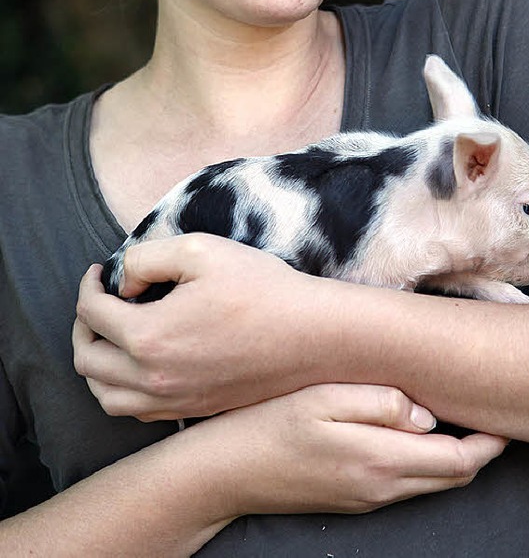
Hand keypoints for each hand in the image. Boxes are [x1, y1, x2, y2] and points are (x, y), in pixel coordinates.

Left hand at [73, 233, 321, 418]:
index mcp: (149, 337)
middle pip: (87, 360)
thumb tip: (124, 283)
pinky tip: (139, 363)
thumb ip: (146, 258)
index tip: (99, 271)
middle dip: (84, 325)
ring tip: (110, 335)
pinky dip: (121, 388)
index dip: (89, 286)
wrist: (312, 336)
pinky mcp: (193, 410)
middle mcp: (154, 378)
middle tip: (99, 300)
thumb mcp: (200, 249)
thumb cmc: (261, 288)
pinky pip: (135, 411)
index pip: (92, 313)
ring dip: (96, 363)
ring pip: (105, 396)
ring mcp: (174, 401)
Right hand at [193, 383, 508, 515]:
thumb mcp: (325, 398)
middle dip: (480, 451)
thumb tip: (425, 415)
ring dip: (453, 457)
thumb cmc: (272, 425)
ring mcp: (366, 499)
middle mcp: (380, 489)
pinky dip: (425, 464)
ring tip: (461, 419)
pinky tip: (417, 434)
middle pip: (451, 478)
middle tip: (492, 414)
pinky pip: (405, 484)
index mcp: (379, 462)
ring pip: (430, 483)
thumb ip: (381, 402)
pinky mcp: (352, 500)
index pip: (458, 462)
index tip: (505, 417)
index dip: (490, 443)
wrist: (226, 473)